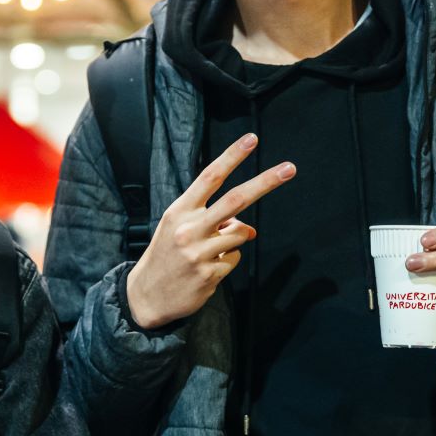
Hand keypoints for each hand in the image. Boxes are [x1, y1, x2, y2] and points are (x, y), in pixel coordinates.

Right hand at [124, 134, 295, 329]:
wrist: (146, 295)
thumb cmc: (167, 255)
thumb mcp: (181, 230)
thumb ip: (213, 221)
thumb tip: (249, 230)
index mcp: (180, 211)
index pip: (210, 177)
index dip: (232, 157)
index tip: (252, 139)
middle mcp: (189, 229)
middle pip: (235, 200)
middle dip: (265, 182)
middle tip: (289, 168)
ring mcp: (199, 253)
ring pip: (240, 235)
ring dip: (234, 240)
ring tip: (209, 251)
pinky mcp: (209, 275)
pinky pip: (235, 259)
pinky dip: (227, 261)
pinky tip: (207, 269)